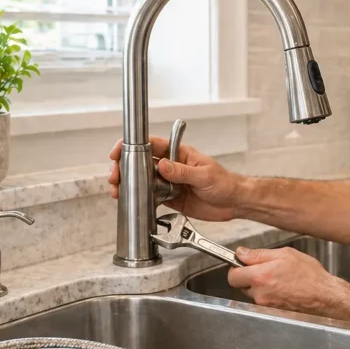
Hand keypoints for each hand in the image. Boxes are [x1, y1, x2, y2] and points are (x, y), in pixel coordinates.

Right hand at [108, 136, 240, 221]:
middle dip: (124, 168)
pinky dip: (139, 200)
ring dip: (128, 185)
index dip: (131, 147)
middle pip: (141, 163)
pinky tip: (131, 203)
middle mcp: (171, 166)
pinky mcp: (170, 198)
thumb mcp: (204, 175)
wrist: (234, 203)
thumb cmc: (225, 183)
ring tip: (118, 192)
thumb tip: (162, 166)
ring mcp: (169, 182)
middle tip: (115, 177)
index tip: (118, 152)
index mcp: (179, 154)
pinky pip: (150, 198)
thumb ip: (182, 172)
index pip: (151, 145)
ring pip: (142, 181)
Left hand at [227, 247, 344, 314]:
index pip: (232, 275)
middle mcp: (260, 293)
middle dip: (248, 277)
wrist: (324, 296)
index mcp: (260, 276)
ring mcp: (265, 304)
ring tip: (278, 279)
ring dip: (259, 286)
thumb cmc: (309, 275)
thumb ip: (259, 254)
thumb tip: (241, 253)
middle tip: (264, 270)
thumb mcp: (285, 254)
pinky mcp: (272, 311)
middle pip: (240, 285)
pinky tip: (282, 288)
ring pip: (252, 293)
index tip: (243, 263)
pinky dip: (268, 294)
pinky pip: (263, 300)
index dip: (236, 267)